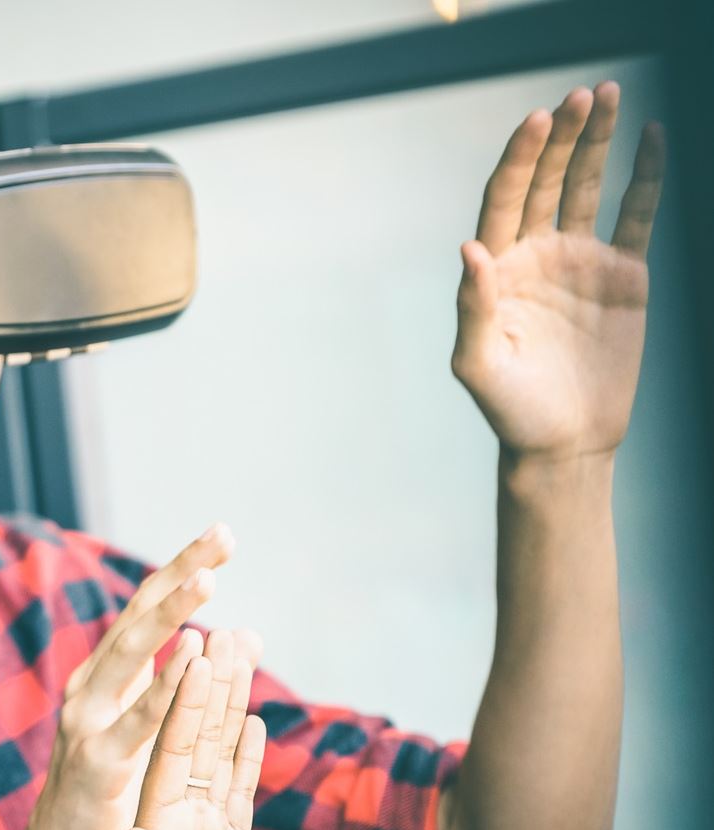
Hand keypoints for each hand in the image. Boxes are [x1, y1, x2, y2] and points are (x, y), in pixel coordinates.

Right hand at [7, 526, 249, 829]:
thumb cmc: (108, 794)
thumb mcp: (153, 730)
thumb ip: (190, 684)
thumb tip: (247, 634)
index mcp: (106, 677)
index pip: (147, 609)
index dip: (182, 569)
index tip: (222, 535)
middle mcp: (91, 686)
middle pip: (139, 614)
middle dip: (182, 570)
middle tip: (224, 534)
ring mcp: (87, 720)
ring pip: (131, 652)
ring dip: (171, 613)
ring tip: (209, 579)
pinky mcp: (97, 762)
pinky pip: (137, 719)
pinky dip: (165, 684)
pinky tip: (192, 653)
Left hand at [107, 632, 264, 829]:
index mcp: (156, 811)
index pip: (170, 740)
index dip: (182, 694)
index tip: (195, 647)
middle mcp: (180, 807)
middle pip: (200, 732)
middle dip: (215, 682)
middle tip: (229, 631)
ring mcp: (204, 823)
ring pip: (221, 751)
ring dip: (232, 703)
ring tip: (244, 654)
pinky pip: (236, 790)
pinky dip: (246, 755)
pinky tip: (255, 721)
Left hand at [456, 82, 665, 463]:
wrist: (563, 441)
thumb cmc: (510, 409)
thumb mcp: (479, 365)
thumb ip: (473, 308)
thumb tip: (469, 250)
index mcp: (498, 268)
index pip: (505, 199)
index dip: (519, 158)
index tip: (537, 120)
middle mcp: (536, 254)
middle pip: (545, 180)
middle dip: (562, 137)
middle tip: (581, 94)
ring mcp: (579, 261)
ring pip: (587, 187)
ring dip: (596, 143)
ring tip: (607, 94)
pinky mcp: (622, 276)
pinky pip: (636, 215)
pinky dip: (646, 178)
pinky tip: (653, 138)